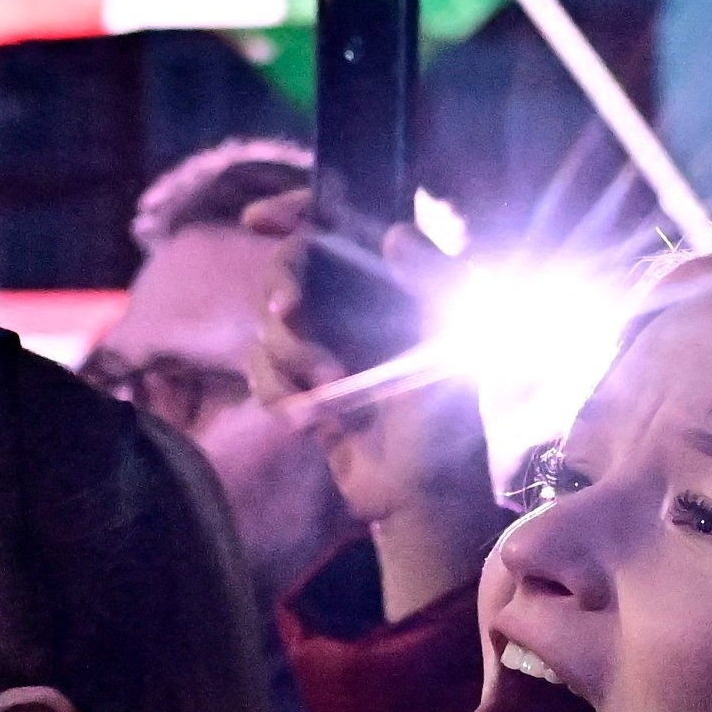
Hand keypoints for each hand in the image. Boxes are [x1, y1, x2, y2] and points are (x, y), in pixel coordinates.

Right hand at [239, 189, 497, 620]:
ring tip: (329, 393)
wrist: (421, 502)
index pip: (342, 226)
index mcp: (393, 286)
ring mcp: (325, 345)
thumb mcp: (453, 347)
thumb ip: (435, 281)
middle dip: (283, 293)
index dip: (298, 209)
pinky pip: (262, 371)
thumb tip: (394, 231)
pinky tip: (310, 419)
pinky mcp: (302, 385)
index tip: (258, 218)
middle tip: (291, 316)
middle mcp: (355, 307)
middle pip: (290, 270)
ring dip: (289, 357)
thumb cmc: (449, 425)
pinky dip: (277, 392)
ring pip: (270, 326)